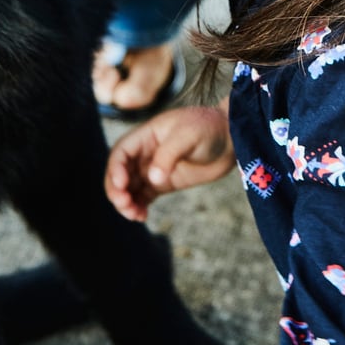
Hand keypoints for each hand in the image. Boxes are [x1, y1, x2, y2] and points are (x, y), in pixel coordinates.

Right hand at [104, 104, 232, 221]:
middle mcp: (145, 153)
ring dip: (125, 202)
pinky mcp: (163, 184)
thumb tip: (152, 179)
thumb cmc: (209, 128)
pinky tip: (142, 216)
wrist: (230, 139)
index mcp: (146, 136)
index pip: (121, 153)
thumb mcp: (188, 135)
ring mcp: (153, 169)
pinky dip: (138, 207)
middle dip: (116, 190)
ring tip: (135, 215)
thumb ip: (168, 156)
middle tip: (124, 204)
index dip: (115, 169)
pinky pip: (143, 197)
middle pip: (119, 173)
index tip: (122, 184)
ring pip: (129, 188)